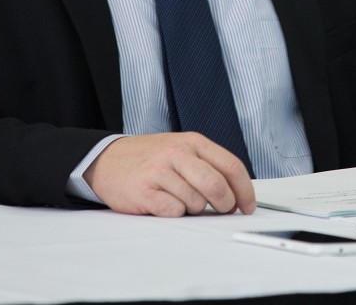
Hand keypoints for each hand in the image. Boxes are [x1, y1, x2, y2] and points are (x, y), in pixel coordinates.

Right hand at [84, 132, 255, 216]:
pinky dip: (174, 213)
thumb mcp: (182, 150)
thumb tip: (237, 195)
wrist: (108, 160)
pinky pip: (173, 212)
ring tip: (180, 199)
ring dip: (194, 209)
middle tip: (222, 210)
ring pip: (196, 202)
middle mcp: (177, 153)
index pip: (231, 165)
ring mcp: (159, 171)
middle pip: (216, 185)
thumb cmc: (151, 158)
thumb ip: (208, 166)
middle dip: (225, 204)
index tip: (248, 205)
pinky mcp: (144, 191)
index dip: (245, 190)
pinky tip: (164, 203)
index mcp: (192, 141)